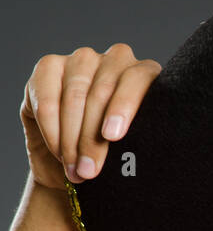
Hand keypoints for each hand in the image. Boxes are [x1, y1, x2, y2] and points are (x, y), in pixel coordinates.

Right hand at [20, 43, 160, 189]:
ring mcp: (82, 60)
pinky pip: (48, 99)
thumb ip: (136, 144)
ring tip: (75, 170)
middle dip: (92, 137)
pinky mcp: (49, 67)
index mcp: (146, 75)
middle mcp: (116, 60)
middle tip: (89, 170)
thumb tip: (130, 159)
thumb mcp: (132, 153)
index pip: (137, 79)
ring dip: (72, 139)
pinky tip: (58, 152)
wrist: (77, 166)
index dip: (123, 106)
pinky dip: (52, 130)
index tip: (112, 136)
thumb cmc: (113, 159)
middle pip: (102, 91)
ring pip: (75, 96)